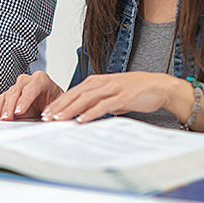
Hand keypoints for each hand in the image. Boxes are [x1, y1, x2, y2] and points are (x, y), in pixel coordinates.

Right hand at [0, 71, 63, 120]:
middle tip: (6, 118)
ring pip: (5, 96)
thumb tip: (49, 120)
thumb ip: (53, 111)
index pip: (31, 88)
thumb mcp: (58, 106)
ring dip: (0, 109)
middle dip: (10, 106)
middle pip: (15, 91)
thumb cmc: (55, 102)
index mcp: (41, 79)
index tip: (19, 111)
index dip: (24, 100)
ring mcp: (16, 88)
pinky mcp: (9, 97)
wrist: (52, 102)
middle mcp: (27, 81)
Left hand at [41, 72, 187, 122]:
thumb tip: (81, 114)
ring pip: (85, 99)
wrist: (158, 86)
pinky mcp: (122, 96)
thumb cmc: (134, 90)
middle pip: (75, 95)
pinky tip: (82, 120)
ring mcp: (111, 89)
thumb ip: (96, 102)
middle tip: (45, 117)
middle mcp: (101, 83)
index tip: (46, 112)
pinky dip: (91, 113)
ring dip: (70, 110)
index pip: (72, 92)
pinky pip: (103, 105)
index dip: (58, 102)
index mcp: (95, 81)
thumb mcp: (111, 95)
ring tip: (58, 119)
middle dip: (59, 106)